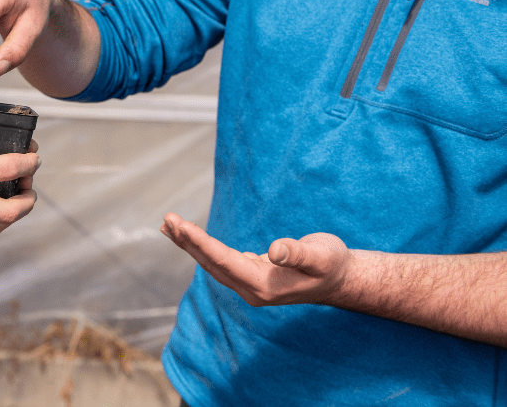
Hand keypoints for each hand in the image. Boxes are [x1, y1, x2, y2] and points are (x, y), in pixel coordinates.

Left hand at [160, 213, 350, 306]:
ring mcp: (249, 285)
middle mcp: (251, 290)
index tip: (181, 225)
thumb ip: (298, 252)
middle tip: (168, 219)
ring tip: (168, 225)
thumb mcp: (321, 255)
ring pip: (212, 263)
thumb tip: (274, 249)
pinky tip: (188, 236)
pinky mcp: (249, 276)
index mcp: (263, 286)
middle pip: (212, 264)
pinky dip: (201, 247)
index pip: (224, 262)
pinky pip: (218, 261)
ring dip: (190, 244)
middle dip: (188, 241)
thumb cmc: (332, 263)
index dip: (201, 243)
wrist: (341, 278)